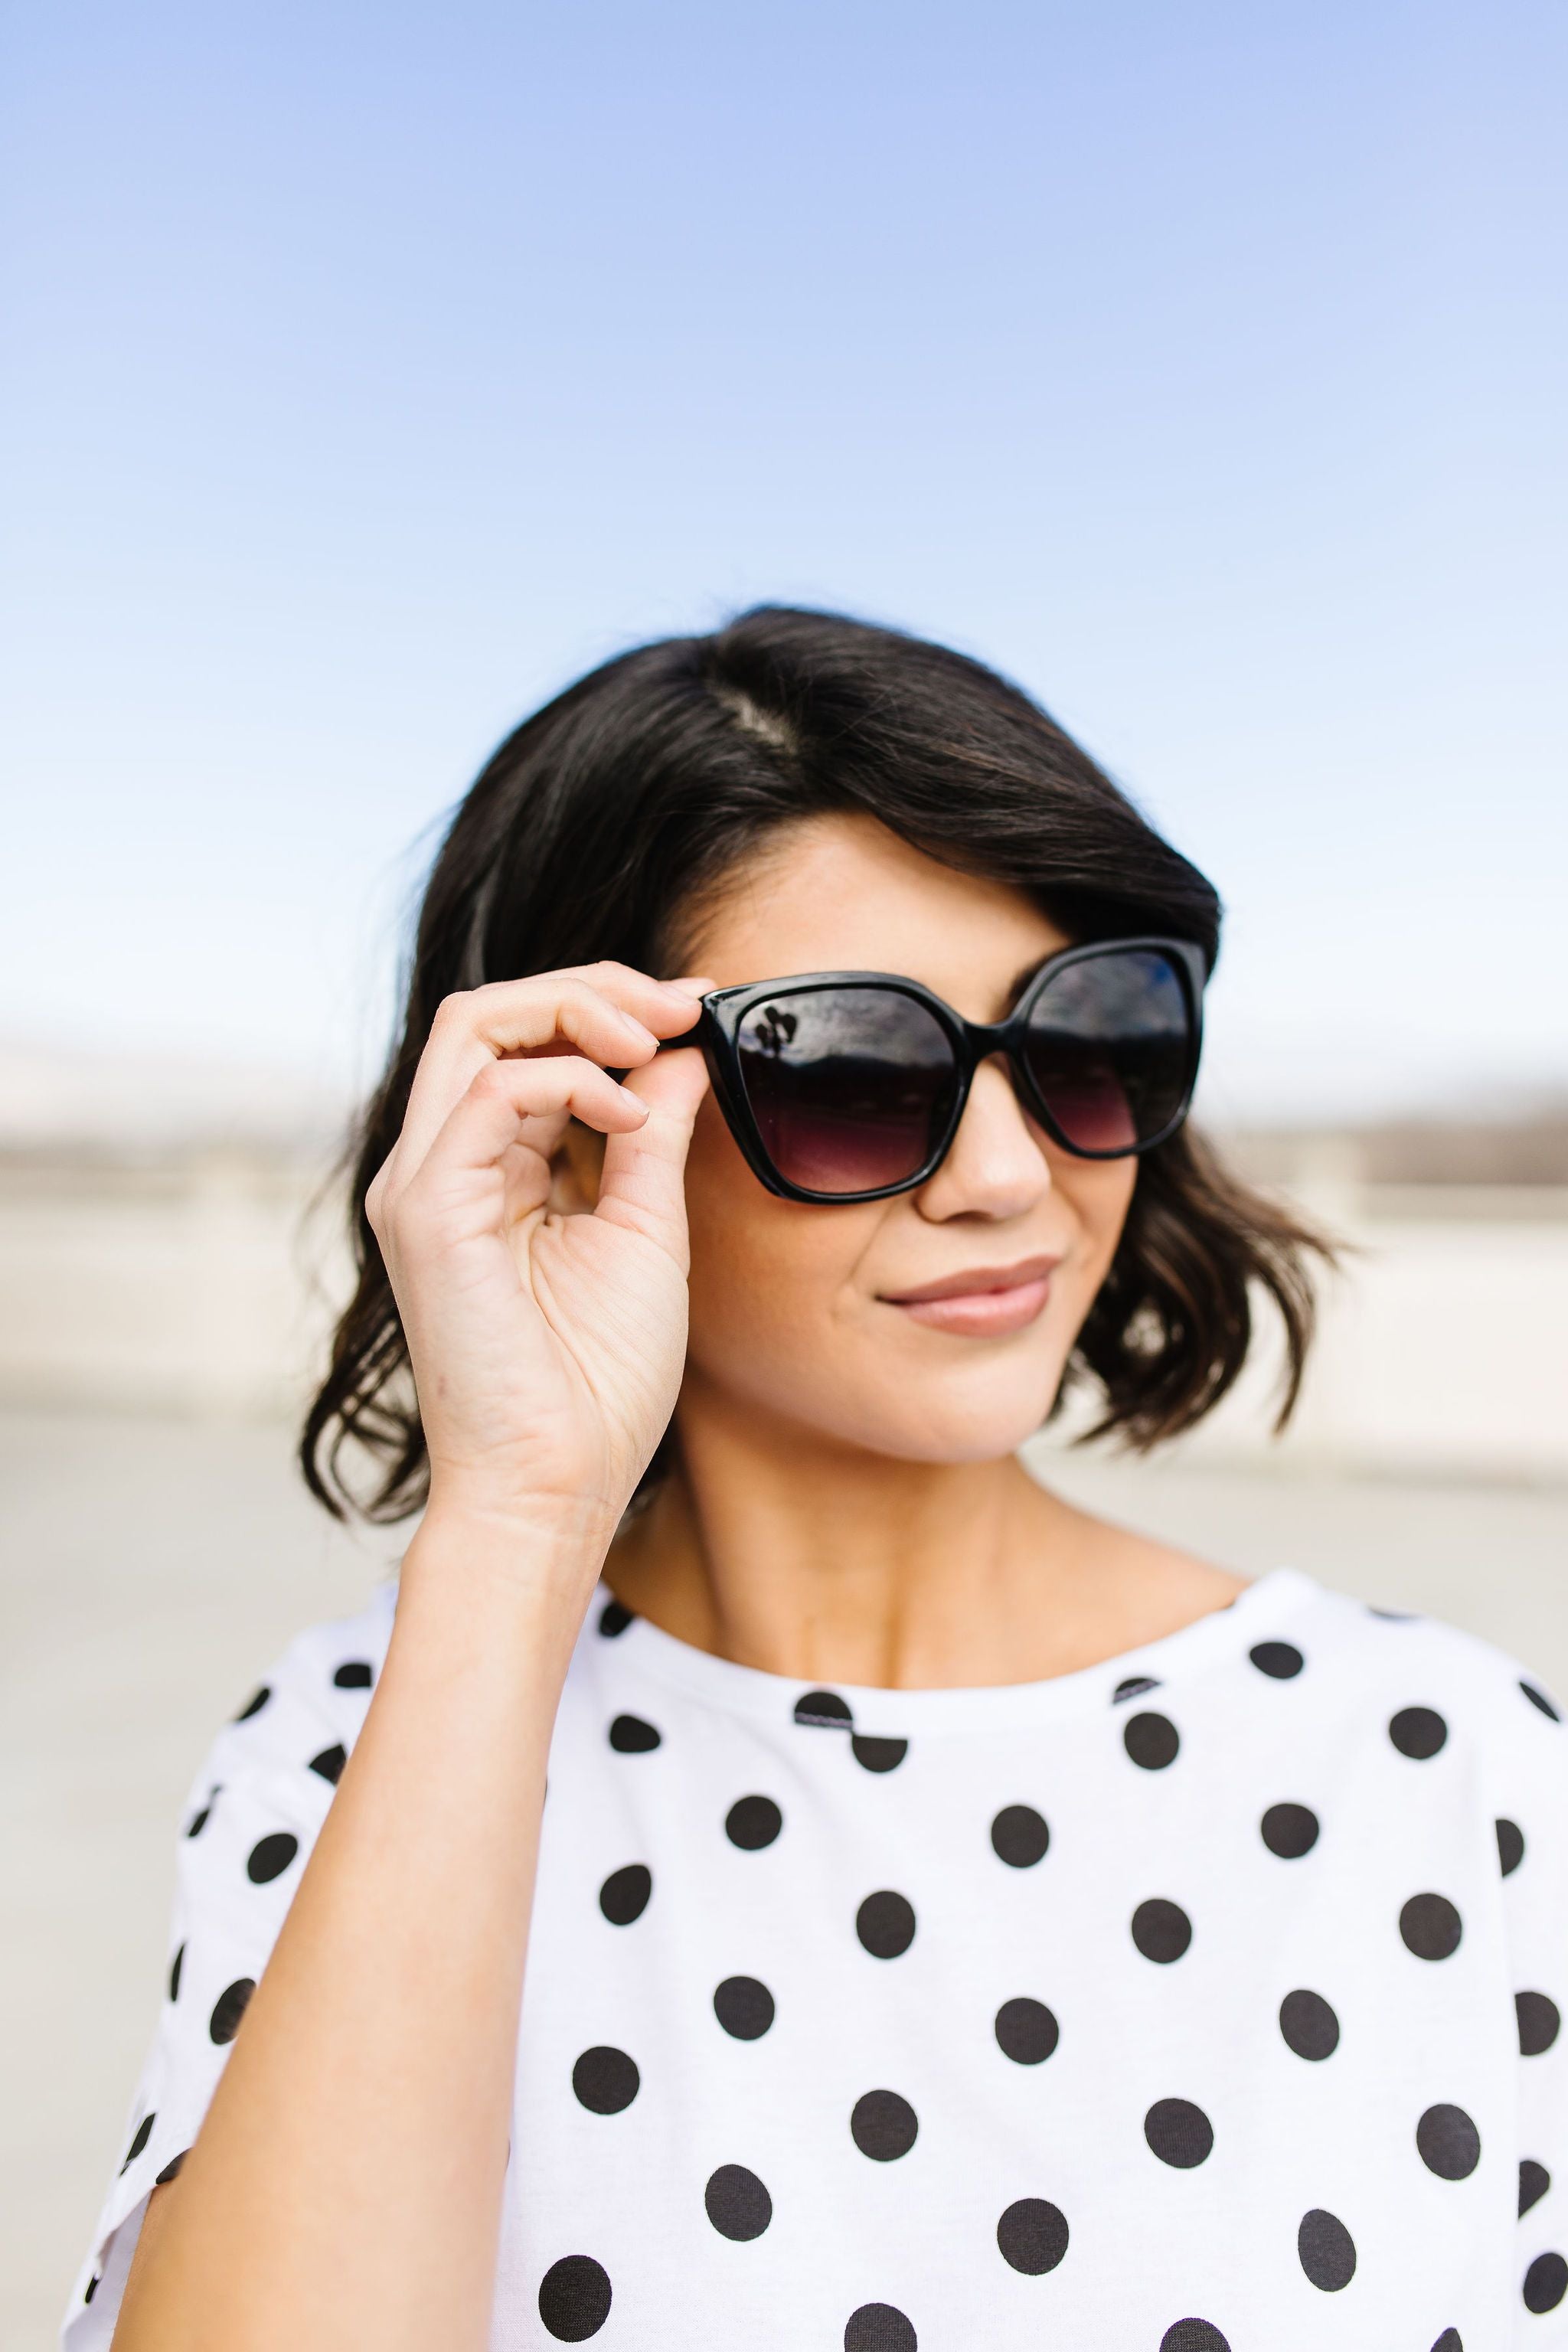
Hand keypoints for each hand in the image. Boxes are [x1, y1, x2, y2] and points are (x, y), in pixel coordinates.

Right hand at [364, 963, 713, 1542]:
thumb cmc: (597, 1383)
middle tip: (680, 1003)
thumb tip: (679, 1055)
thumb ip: (651, 1136)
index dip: (608, 1007)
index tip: (696, 1009)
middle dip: (592, 988)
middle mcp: (441, 1165)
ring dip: (576, 1010)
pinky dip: (569, 1079)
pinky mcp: (427, 1209)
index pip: (523, 1041)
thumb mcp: (643, 1229)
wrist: (557, 1483)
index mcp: (485, 1169)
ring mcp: (423, 1183)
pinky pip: (489, 1092)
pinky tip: (627, 1115)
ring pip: (473, 1024)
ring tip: (654, 1040)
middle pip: (489, 1012)